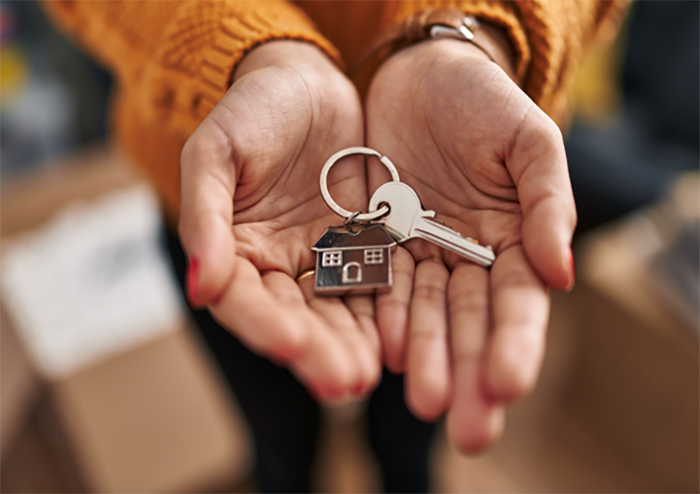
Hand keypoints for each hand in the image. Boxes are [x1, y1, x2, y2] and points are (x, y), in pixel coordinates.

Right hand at [178, 41, 380, 402]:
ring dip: (351, 343)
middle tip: (345, 382)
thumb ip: (205, 217)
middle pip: (293, 316)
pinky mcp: (362, 244)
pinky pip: (373, 282)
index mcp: (233, 248)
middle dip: (317, 350)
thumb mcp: (215, 153)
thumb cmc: (251, 110)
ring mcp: (321, 257)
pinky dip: (382, 311)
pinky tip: (397, 338)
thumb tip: (199, 286)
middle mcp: (276, 264)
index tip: (292, 344)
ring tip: (369, 374)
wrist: (305, 81)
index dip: (263, 324)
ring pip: (335, 309)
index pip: (241, 299)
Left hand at [366, 37, 575, 450]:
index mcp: (513, 240)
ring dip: (426, 359)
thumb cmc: (484, 101)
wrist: (421, 76)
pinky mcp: (377, 241)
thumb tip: (561, 273)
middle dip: (470, 373)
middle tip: (470, 428)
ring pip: (424, 314)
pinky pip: (379, 284)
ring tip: (425, 402)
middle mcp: (467, 258)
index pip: (518, 302)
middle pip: (470, 323)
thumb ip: (548, 202)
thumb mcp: (527, 141)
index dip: (516, 342)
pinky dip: (383, 317)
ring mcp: (421, 253)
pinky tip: (384, 352)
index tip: (510, 383)